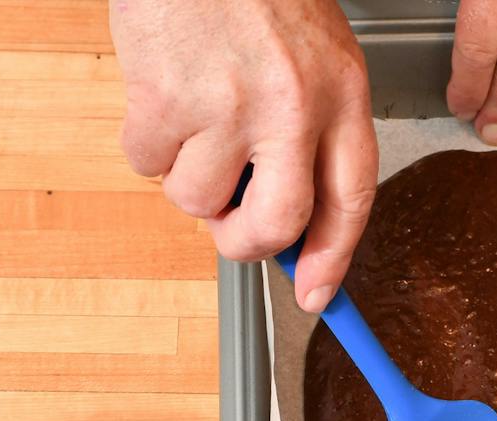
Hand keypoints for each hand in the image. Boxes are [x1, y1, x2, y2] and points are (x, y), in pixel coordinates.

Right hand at [109, 0, 377, 312]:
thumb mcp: (307, 52)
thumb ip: (307, 129)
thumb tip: (283, 218)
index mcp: (340, 90)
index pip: (351, 197)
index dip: (333, 257)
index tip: (315, 293)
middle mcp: (294, 105)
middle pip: (277, 224)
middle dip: (244, 244)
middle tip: (227, 227)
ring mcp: (230, 106)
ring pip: (198, 201)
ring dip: (184, 173)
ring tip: (189, 112)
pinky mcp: (168, 102)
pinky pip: (148, 164)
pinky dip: (146, 141)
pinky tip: (159, 90)